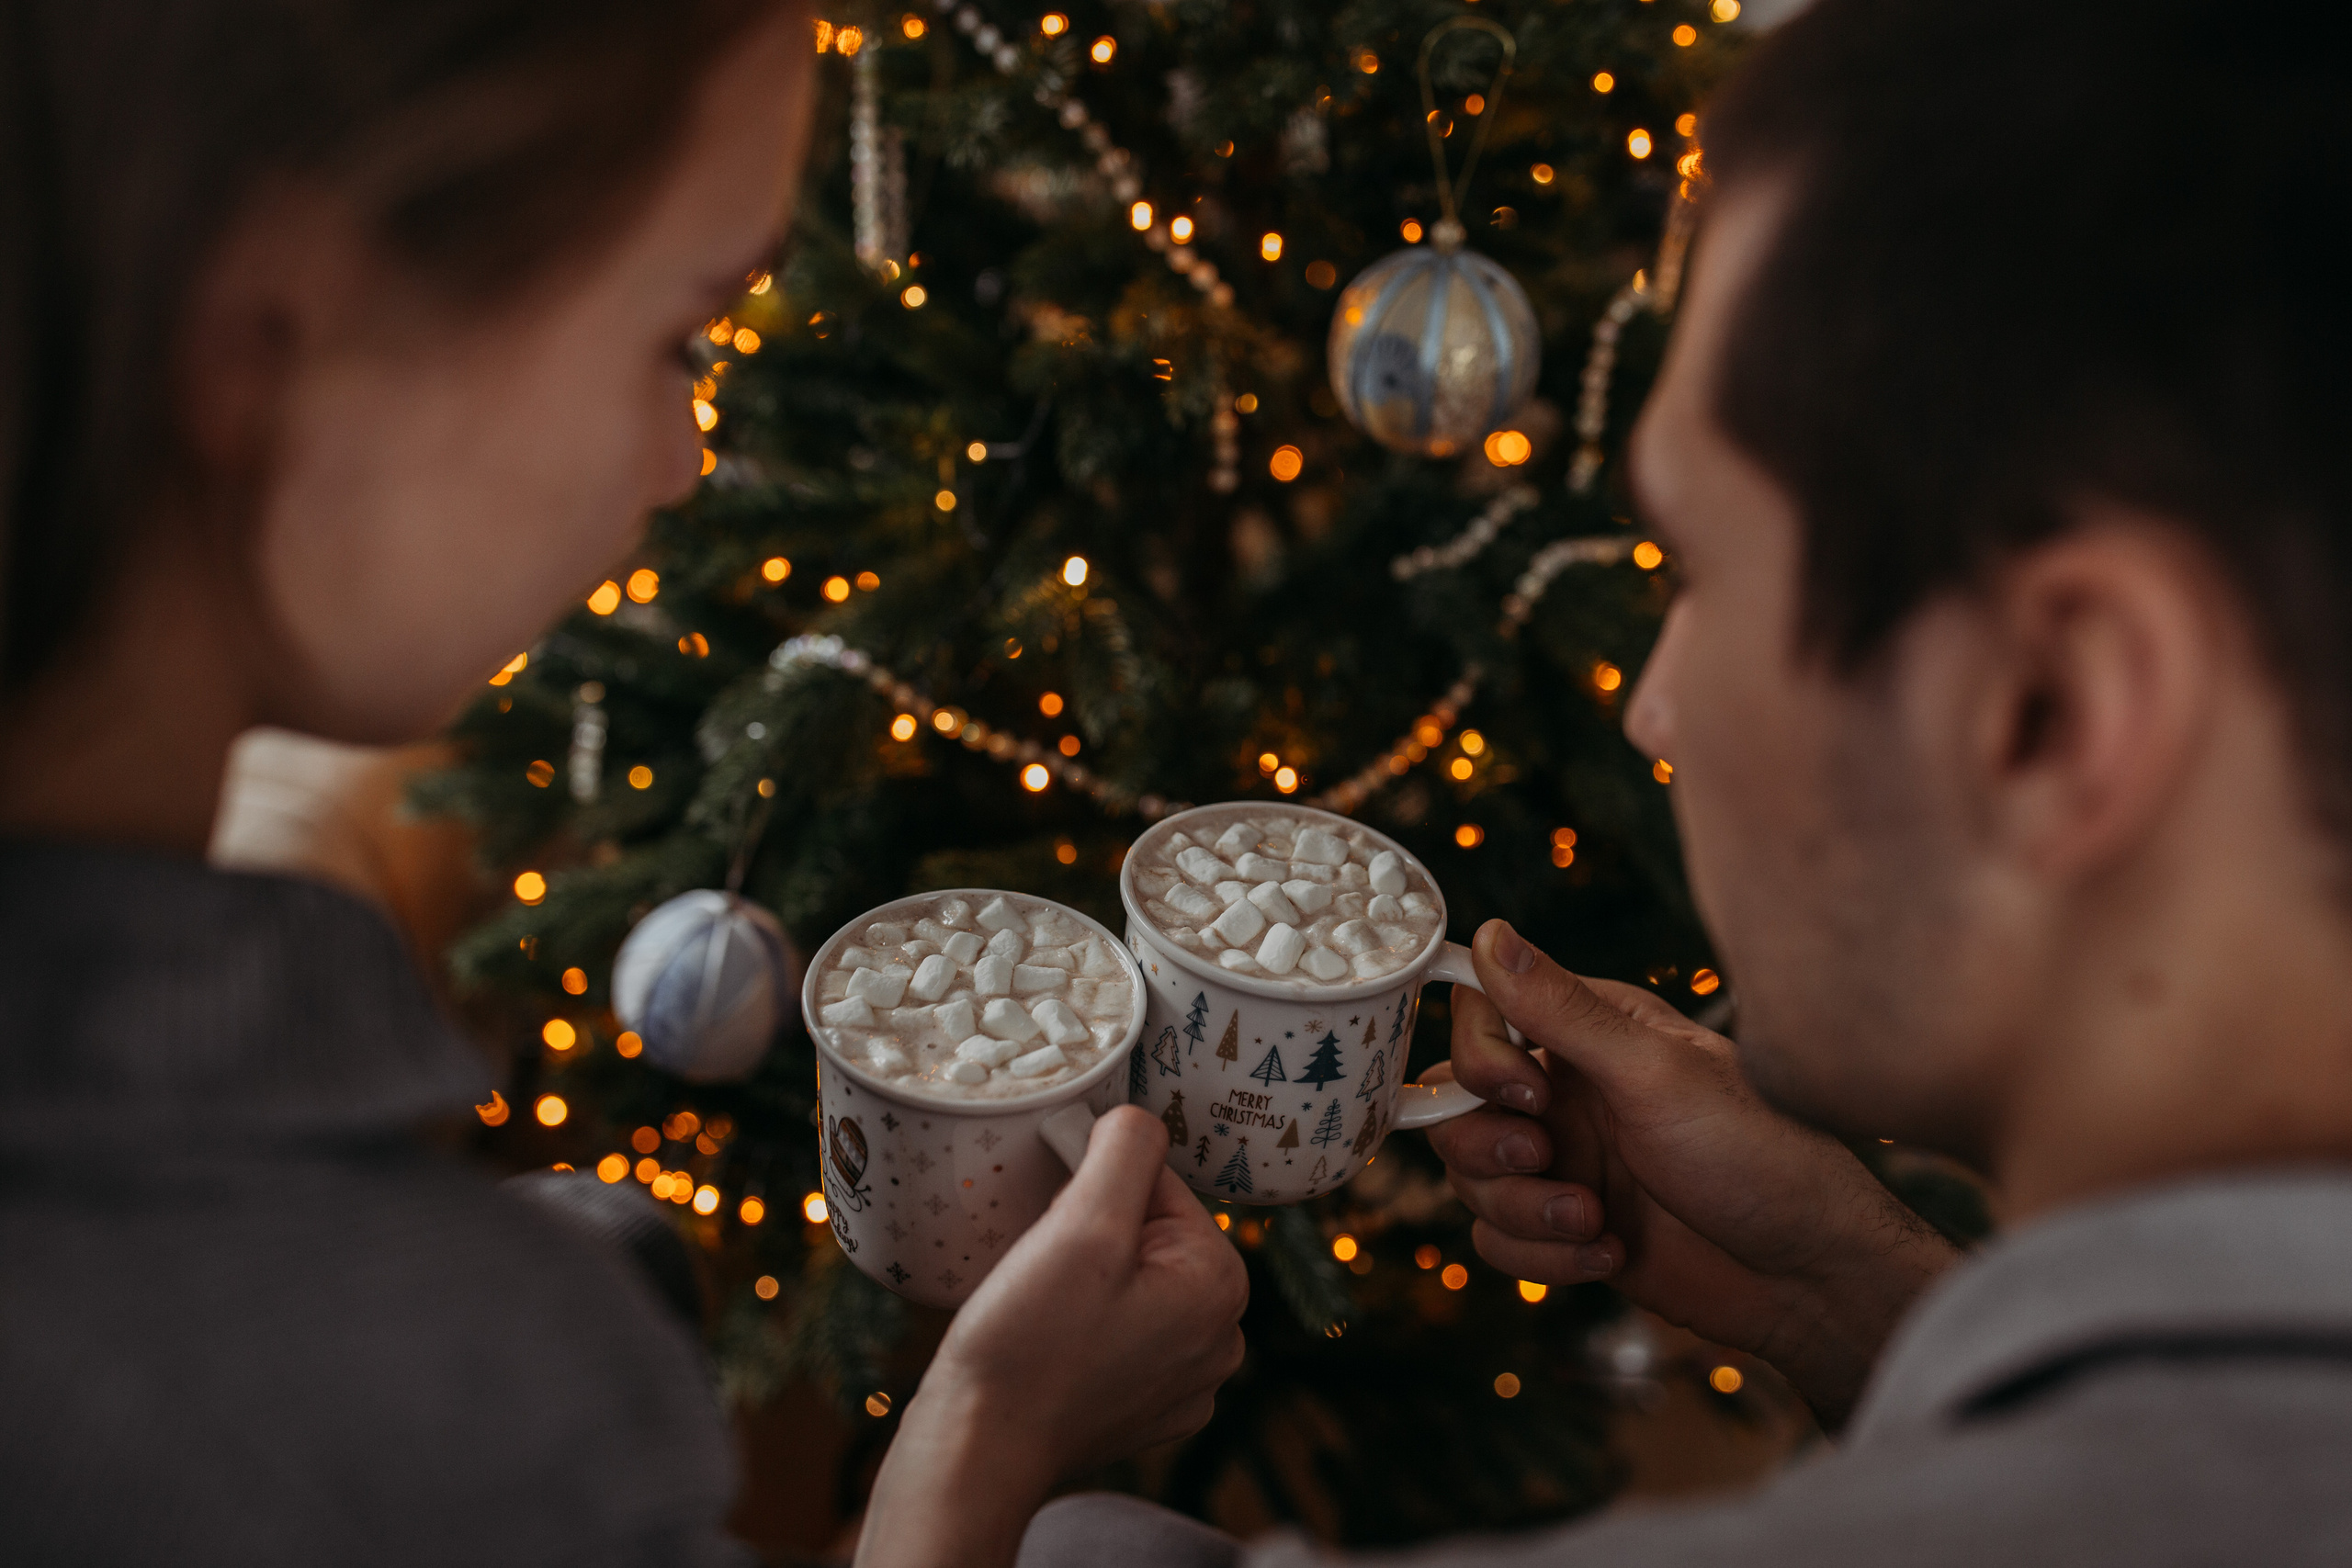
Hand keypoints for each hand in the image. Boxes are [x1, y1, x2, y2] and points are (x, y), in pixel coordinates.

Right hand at [855, 1106, 1248, 1567]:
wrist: (978, 1453)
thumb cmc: (1027, 1344)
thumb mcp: (1082, 1223)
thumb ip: (1125, 1150)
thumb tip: (1135, 1118)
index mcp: (1221, 1286)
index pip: (1157, 1183)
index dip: (1093, 1189)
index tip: (1054, 1228)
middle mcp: (1220, 1339)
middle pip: (1146, 1230)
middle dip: (1089, 1231)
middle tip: (1043, 1271)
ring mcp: (1184, 1382)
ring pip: (1128, 1279)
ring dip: (1081, 1275)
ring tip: (1040, 1306)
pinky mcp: (1143, 1410)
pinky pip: (1117, 1330)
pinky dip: (1080, 1324)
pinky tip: (1048, 1345)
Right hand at [1427, 920, 1956, 1425]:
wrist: (1808, 1278)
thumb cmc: (1760, 1157)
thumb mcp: (1656, 1075)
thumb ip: (1563, 1011)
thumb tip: (1490, 933)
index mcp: (1591, 1032)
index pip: (1481, 1016)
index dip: (1482, 1057)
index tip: (1528, 1091)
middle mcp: (1569, 1091)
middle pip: (1457, 1107)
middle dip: (1491, 1147)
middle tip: (1548, 1158)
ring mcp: (1568, 1162)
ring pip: (1472, 1180)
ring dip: (1523, 1210)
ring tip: (1595, 1221)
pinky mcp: (1568, 1229)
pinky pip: (1499, 1241)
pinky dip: (1544, 1257)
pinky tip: (1610, 1255)